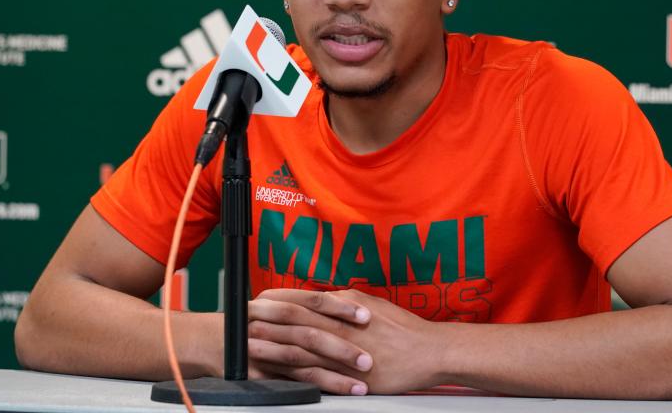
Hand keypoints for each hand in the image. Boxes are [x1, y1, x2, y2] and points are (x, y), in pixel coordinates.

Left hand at [248, 288, 441, 394]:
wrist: (430, 351)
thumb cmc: (405, 328)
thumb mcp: (370, 304)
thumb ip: (344, 303)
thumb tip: (324, 300)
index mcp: (345, 304)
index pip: (303, 298)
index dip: (277, 300)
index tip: (257, 300)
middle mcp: (342, 323)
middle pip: (296, 319)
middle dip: (267, 320)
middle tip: (242, 320)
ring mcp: (344, 349)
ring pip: (301, 346)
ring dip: (273, 345)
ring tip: (250, 345)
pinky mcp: (350, 372)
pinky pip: (317, 372)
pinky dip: (294, 371)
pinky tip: (279, 374)